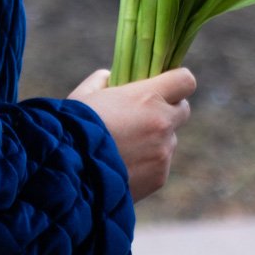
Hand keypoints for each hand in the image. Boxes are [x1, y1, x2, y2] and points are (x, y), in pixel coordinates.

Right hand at [69, 67, 196, 200]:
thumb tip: (110, 78)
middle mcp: (162, 123)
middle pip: (183, 110)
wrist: (68, 175)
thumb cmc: (72, 130)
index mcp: (147, 97)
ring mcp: (163, 152)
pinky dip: (147, 164)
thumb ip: (102, 80)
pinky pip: (160, 164)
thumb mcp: (84, 95)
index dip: (177, 82)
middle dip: (167, 110)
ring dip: (155, 140)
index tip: (164, 86)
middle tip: (144, 116)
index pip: (185, 80)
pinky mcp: (159, 177)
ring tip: (124, 148)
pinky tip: (122, 167)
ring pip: (169, 140)